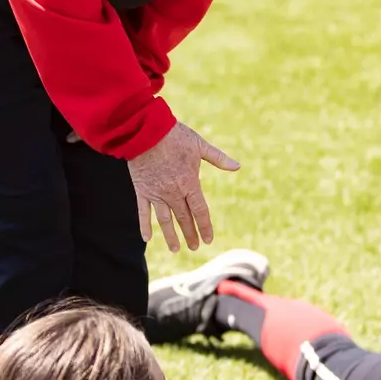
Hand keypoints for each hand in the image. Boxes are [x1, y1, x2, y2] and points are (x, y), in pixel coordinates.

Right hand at [126, 121, 238, 252]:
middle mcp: (173, 192)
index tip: (208, 239)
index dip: (205, 226)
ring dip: (171, 236)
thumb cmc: (175, 136)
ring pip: (165, 220)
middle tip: (194, 247)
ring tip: (175, 249)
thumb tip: (238, 166)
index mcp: (189, 183)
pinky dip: (144, 225)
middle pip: (184, 218)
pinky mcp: (142, 190)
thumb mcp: (200, 145)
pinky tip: (147, 238)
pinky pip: (143, 212)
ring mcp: (156, 193)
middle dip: (190, 234)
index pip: (200, 211)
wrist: (146, 130)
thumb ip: (218, 158)